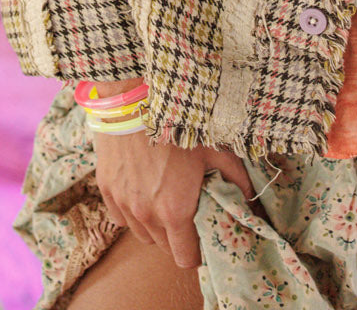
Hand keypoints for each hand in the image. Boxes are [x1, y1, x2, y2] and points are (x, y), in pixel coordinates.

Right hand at [93, 128, 254, 269]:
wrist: (134, 97)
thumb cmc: (178, 122)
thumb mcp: (215, 149)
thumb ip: (236, 180)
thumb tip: (250, 201)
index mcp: (175, 211)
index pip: (185, 259)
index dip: (196, 252)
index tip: (201, 236)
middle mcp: (146, 214)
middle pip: (163, 247)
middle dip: (177, 236)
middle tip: (186, 211)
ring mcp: (123, 202)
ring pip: (141, 234)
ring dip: (153, 225)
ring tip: (164, 199)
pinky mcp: (106, 188)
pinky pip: (120, 217)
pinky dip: (131, 211)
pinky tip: (142, 190)